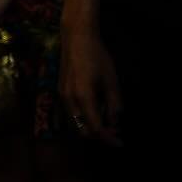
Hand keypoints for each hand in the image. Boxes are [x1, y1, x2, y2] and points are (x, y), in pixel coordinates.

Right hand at [59, 27, 123, 145]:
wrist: (76, 38)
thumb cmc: (97, 57)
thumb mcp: (111, 81)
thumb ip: (114, 104)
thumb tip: (114, 120)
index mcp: (83, 98)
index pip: (96, 128)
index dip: (108, 139)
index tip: (120, 144)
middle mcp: (69, 100)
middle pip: (82, 130)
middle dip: (99, 135)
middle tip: (115, 131)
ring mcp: (62, 95)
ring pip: (75, 122)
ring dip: (90, 126)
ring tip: (107, 119)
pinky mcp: (60, 90)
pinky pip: (71, 112)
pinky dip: (83, 117)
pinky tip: (96, 108)